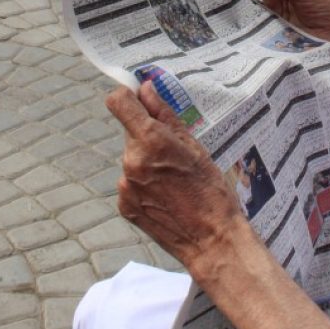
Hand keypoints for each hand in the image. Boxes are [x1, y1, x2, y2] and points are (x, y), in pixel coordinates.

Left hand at [107, 83, 243, 271]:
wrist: (211, 240)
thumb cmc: (210, 190)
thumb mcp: (194, 145)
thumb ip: (164, 114)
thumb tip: (146, 89)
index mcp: (150, 141)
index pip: (118, 102)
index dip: (127, 96)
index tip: (139, 98)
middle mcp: (131, 161)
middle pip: (129, 131)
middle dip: (146, 133)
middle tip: (173, 150)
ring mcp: (124, 186)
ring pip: (131, 157)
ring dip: (146, 159)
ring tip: (173, 178)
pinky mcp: (123, 205)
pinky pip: (130, 181)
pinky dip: (144, 182)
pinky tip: (166, 195)